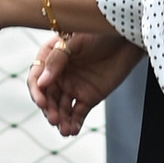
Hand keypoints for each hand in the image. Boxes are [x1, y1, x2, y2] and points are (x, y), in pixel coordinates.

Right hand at [27, 29, 142, 139]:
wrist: (126, 37)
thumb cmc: (99, 31)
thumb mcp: (77, 41)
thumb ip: (58, 59)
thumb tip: (42, 82)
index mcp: (51, 58)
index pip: (37, 77)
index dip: (36, 91)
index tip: (42, 102)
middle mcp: (59, 75)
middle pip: (48, 97)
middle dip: (49, 110)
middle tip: (54, 119)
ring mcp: (73, 87)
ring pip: (61, 109)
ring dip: (61, 120)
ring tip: (64, 130)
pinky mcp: (88, 97)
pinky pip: (77, 114)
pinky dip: (74, 123)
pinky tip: (72, 130)